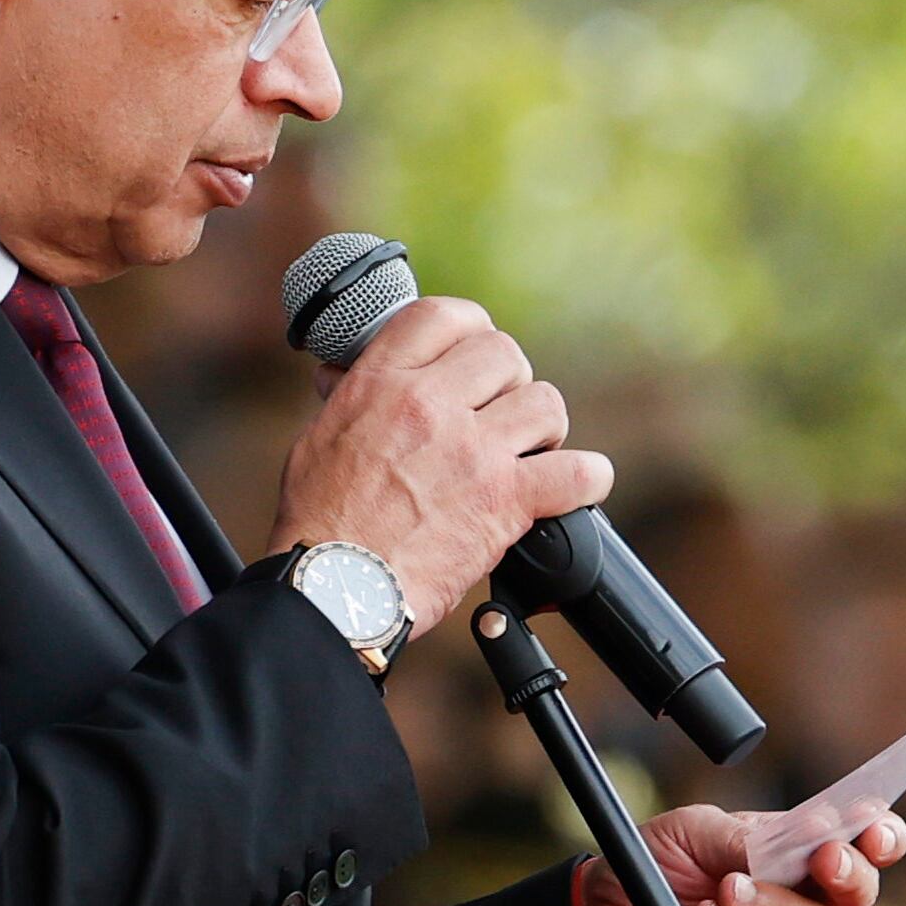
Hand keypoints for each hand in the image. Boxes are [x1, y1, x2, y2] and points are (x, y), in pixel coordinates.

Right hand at [269, 297, 613, 626]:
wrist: (335, 588)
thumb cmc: (318, 522)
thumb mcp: (319, 439)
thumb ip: (347, 399)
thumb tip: (342, 374)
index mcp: (382, 383)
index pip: (442, 316)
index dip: (468, 328)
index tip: (473, 350)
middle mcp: (431, 406)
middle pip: (503, 353)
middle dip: (507, 381)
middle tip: (497, 415)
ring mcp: (474, 452)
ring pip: (545, 402)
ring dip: (542, 427)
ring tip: (526, 452)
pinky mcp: (505, 501)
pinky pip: (577, 473)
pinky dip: (586, 479)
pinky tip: (576, 485)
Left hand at [575, 805, 905, 905]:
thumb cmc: (655, 866)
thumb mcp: (697, 829)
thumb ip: (749, 837)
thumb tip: (805, 836)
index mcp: (796, 854)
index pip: (862, 846)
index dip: (882, 838)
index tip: (873, 829)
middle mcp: (799, 901)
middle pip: (855, 895)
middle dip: (848, 875)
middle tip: (823, 858)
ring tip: (725, 888)